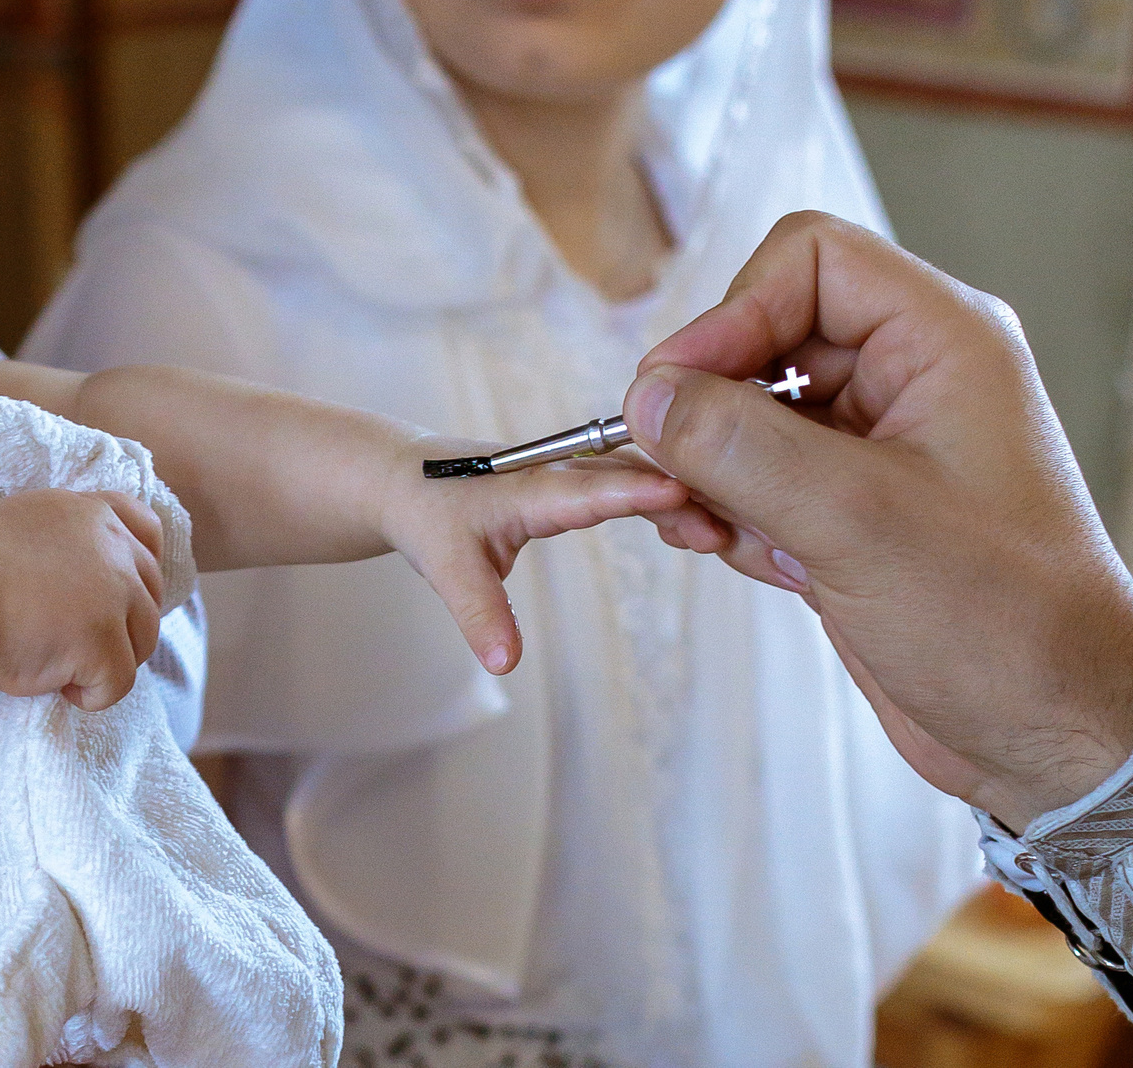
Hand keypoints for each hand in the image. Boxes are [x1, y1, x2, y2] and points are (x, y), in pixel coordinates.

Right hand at [0, 488, 165, 710]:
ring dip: (107, 662)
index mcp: (92, 513)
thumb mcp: (26, 527)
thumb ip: (67, 544)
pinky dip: (91, 694)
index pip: (147, 530)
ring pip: (142, 642)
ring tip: (58, 665)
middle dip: (122, 627)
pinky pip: (119, 684)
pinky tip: (56, 685)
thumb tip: (84, 586)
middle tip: (74, 646)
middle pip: (149, 596)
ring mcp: (114, 593)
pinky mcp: (104, 640)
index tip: (118, 598)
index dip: (140, 568)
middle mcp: (113, 547)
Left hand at [373, 435, 711, 674]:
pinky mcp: (574, 478)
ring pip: (633, 473)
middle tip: (727, 528)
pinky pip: (627, 479)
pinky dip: (664, 492)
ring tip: (728, 526)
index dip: (633, 490)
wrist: (404, 478)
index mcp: (526, 487)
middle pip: (626, 476)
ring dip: (679, 492)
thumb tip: (505, 663)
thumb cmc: (426, 516)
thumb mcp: (444, 568)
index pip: (586, 488)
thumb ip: (478, 613)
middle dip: (677, 495)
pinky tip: (701, 515)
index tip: (682, 491)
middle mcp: (554, 470)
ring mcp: (568, 469)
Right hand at [618, 211, 1132, 827]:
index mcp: (943, 341)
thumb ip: (741, 446)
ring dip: (709, 463)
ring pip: (753, 410)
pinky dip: (729, 509)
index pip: (809, 262)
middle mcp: (912, 379)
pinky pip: (761, 476)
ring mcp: (880, 448)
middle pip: (768, 333)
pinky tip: (732, 555)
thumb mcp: (858, 522)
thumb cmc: (1006, 622)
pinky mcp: (853, 512)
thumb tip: (648, 397)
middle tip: (666, 468)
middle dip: (710, 399)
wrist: (1059, 740)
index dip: (732, 312)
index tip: (674, 387)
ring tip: (696, 523)